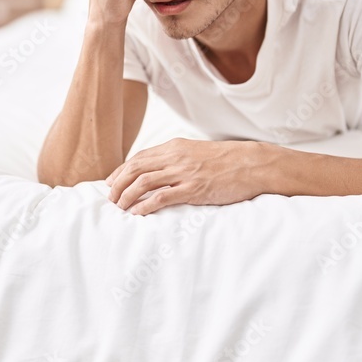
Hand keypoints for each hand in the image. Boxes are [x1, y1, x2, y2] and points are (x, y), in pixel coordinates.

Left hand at [105, 138, 269, 214]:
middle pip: (136, 168)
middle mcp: (175, 157)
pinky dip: (145, 205)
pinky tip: (137, 213)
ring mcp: (184, 173)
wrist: (251, 164)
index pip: (139, 158)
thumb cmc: (226, 161)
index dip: (121, 171)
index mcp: (175, 147)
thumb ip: (177, 158)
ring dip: (127, 195)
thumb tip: (158, 170)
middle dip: (118, 184)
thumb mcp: (197, 152)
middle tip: (110, 198)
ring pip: (144, 182)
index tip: (111, 182)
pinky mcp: (193, 189)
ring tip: (120, 207)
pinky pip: (161, 197)